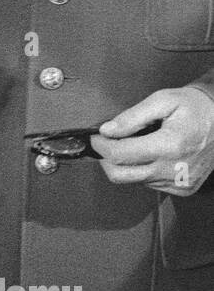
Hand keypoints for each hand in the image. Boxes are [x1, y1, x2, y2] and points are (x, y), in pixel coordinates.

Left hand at [91, 85, 213, 194]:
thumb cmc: (193, 107)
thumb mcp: (163, 100)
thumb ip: (132, 117)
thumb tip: (107, 130)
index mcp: (170, 145)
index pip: (120, 155)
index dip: (101, 146)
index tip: (96, 137)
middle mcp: (173, 169)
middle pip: (121, 175)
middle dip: (106, 160)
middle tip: (107, 144)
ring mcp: (178, 183)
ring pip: (134, 180)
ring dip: (128, 164)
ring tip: (140, 144)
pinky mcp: (182, 189)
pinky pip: (150, 184)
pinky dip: (144, 170)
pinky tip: (154, 155)